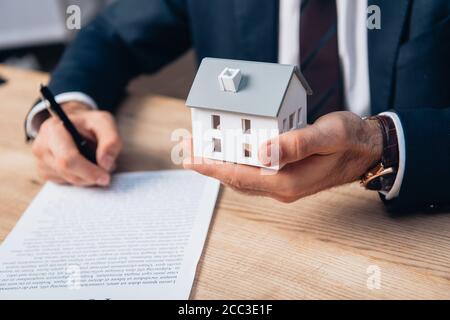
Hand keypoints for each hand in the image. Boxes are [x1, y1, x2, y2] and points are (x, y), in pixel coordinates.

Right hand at [31, 102, 121, 186]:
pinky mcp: (45, 173)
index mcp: (53, 129)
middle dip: (89, 176)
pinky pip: (66, 183)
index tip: (106, 177)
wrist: (74, 125)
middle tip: (106, 173)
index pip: (67, 158)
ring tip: (96, 163)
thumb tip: (106, 163)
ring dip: (87, 177)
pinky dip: (80, 179)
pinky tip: (84, 167)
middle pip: (66, 171)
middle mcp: (41, 146)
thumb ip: (111, 140)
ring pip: (68, 180)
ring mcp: (40, 161)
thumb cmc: (89, 123)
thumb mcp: (104, 122)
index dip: (88, 171)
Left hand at [184, 112, 382, 202]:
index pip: (240, 175)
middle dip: (209, 164)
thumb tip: (262, 150)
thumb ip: (297, 144)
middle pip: (235, 178)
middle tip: (186, 147)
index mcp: (288, 182)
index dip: (212, 166)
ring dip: (219, 163)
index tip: (189, 158)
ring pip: (241, 176)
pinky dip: (235, 162)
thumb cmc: (349, 140)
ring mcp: (282, 185)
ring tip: (199, 147)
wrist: (366, 150)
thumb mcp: (328, 136)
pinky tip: (227, 152)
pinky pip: (252, 173)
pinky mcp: (284, 177)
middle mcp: (281, 188)